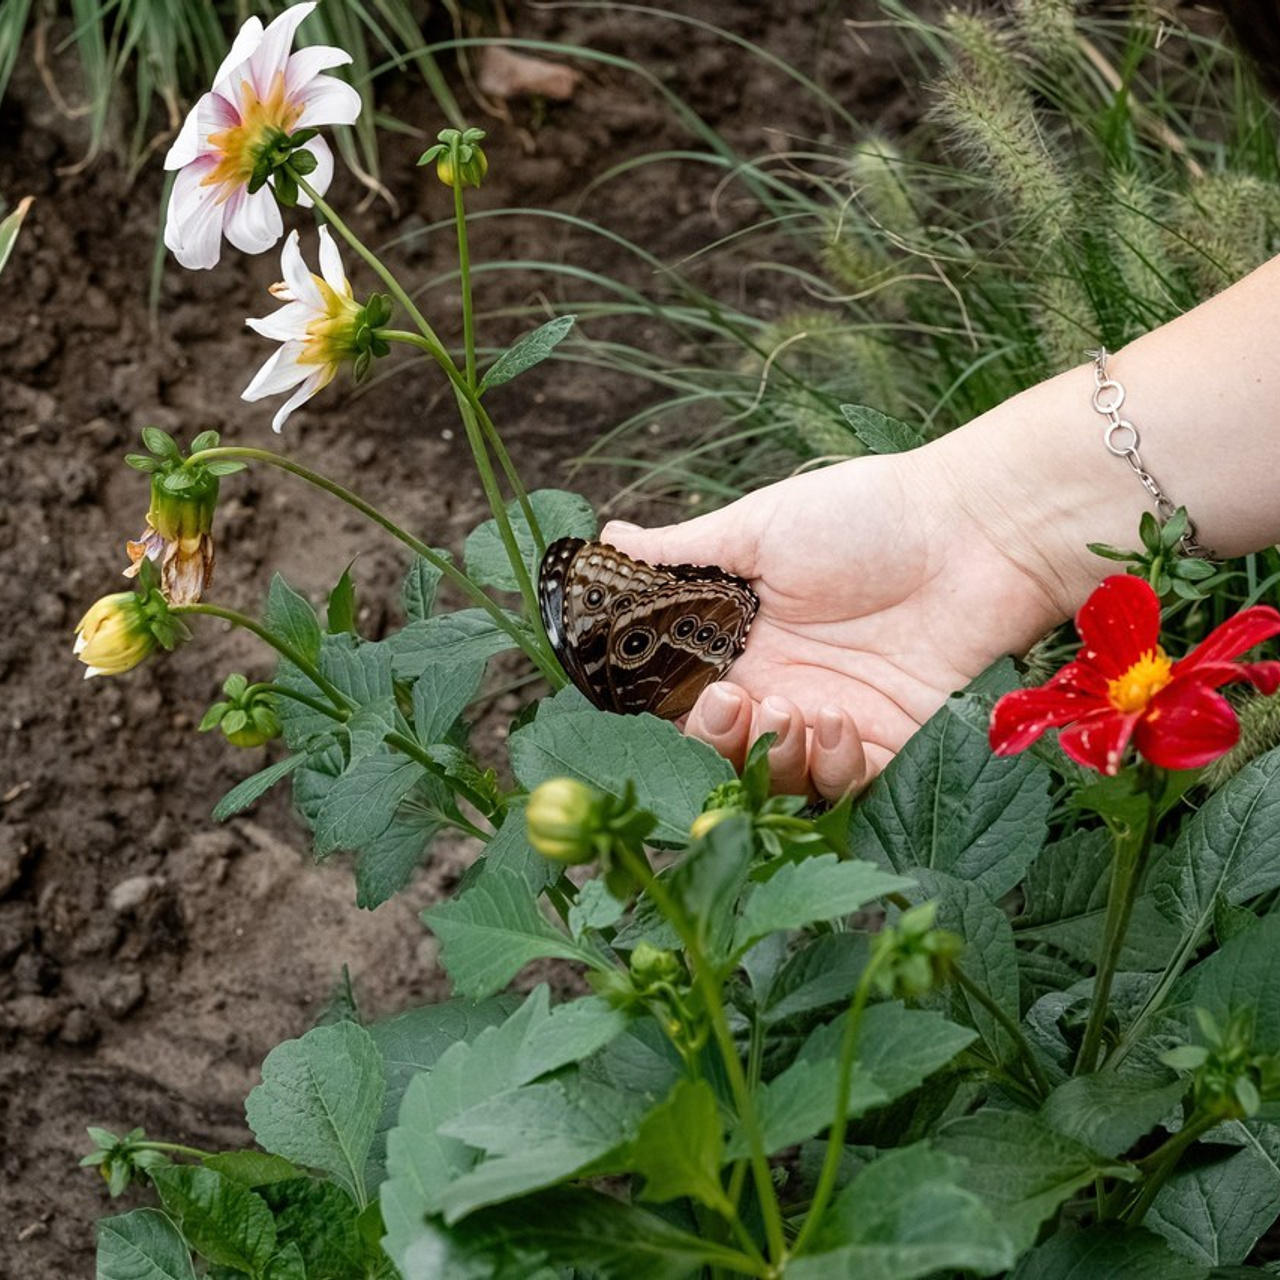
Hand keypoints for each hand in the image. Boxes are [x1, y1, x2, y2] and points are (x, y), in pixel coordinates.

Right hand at [603, 448, 1073, 799]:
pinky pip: (842, 783)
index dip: (672, 707)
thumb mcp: (760, 527)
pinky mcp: (891, 744)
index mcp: (745, 639)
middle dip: (716, 740)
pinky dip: (828, 765)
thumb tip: (607, 541)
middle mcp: (783, 684)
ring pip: (778, 776)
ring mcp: (835, 717)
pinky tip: (836, 719)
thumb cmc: (867, 513)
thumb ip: (683, 550)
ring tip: (790, 708)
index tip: (680, 689)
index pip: (686, 695)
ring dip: (770, 753)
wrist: (975, 528)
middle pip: (724, 749)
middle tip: (731, 702)